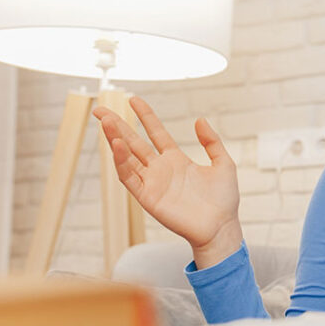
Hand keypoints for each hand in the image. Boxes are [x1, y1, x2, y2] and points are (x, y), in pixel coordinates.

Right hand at [93, 96, 241, 266]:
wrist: (221, 226)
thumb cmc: (224, 199)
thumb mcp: (223, 163)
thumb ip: (212, 142)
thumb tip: (200, 120)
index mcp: (176, 160)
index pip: (155, 133)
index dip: (145, 116)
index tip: (134, 99)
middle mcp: (160, 169)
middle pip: (134, 142)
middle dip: (117, 125)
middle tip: (101, 109)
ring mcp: (152, 183)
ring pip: (127, 157)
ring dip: (115, 140)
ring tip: (105, 122)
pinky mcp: (147, 197)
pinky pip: (130, 177)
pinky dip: (121, 162)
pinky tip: (117, 145)